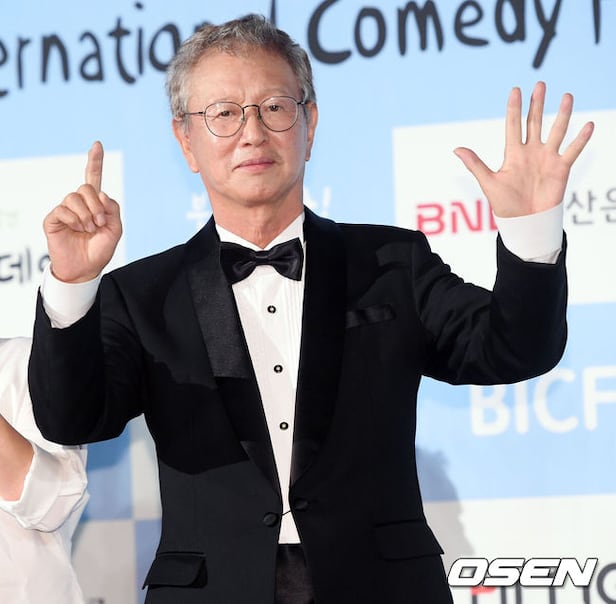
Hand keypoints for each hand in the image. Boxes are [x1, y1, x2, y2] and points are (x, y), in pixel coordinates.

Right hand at [43, 141, 122, 282]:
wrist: (85, 268)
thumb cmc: (100, 249)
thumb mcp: (115, 229)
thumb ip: (112, 209)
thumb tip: (100, 194)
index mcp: (95, 203)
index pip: (93, 178)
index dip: (95, 161)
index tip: (97, 145)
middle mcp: (79, 203)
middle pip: (86, 187)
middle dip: (96, 205)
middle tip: (99, 223)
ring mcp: (65, 210)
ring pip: (74, 197)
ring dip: (86, 215)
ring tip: (88, 229)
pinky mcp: (53, 218)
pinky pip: (63, 210)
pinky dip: (74, 220)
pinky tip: (77, 229)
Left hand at [453, 81, 593, 217]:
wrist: (524, 222)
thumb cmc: (504, 205)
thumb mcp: (488, 182)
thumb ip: (475, 164)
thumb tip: (456, 149)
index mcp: (513, 154)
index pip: (513, 125)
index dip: (515, 108)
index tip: (516, 90)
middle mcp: (531, 152)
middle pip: (535, 122)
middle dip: (537, 104)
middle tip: (540, 85)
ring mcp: (547, 158)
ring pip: (556, 131)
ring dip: (562, 114)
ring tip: (567, 96)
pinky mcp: (560, 168)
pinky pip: (572, 150)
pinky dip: (581, 139)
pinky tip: (588, 124)